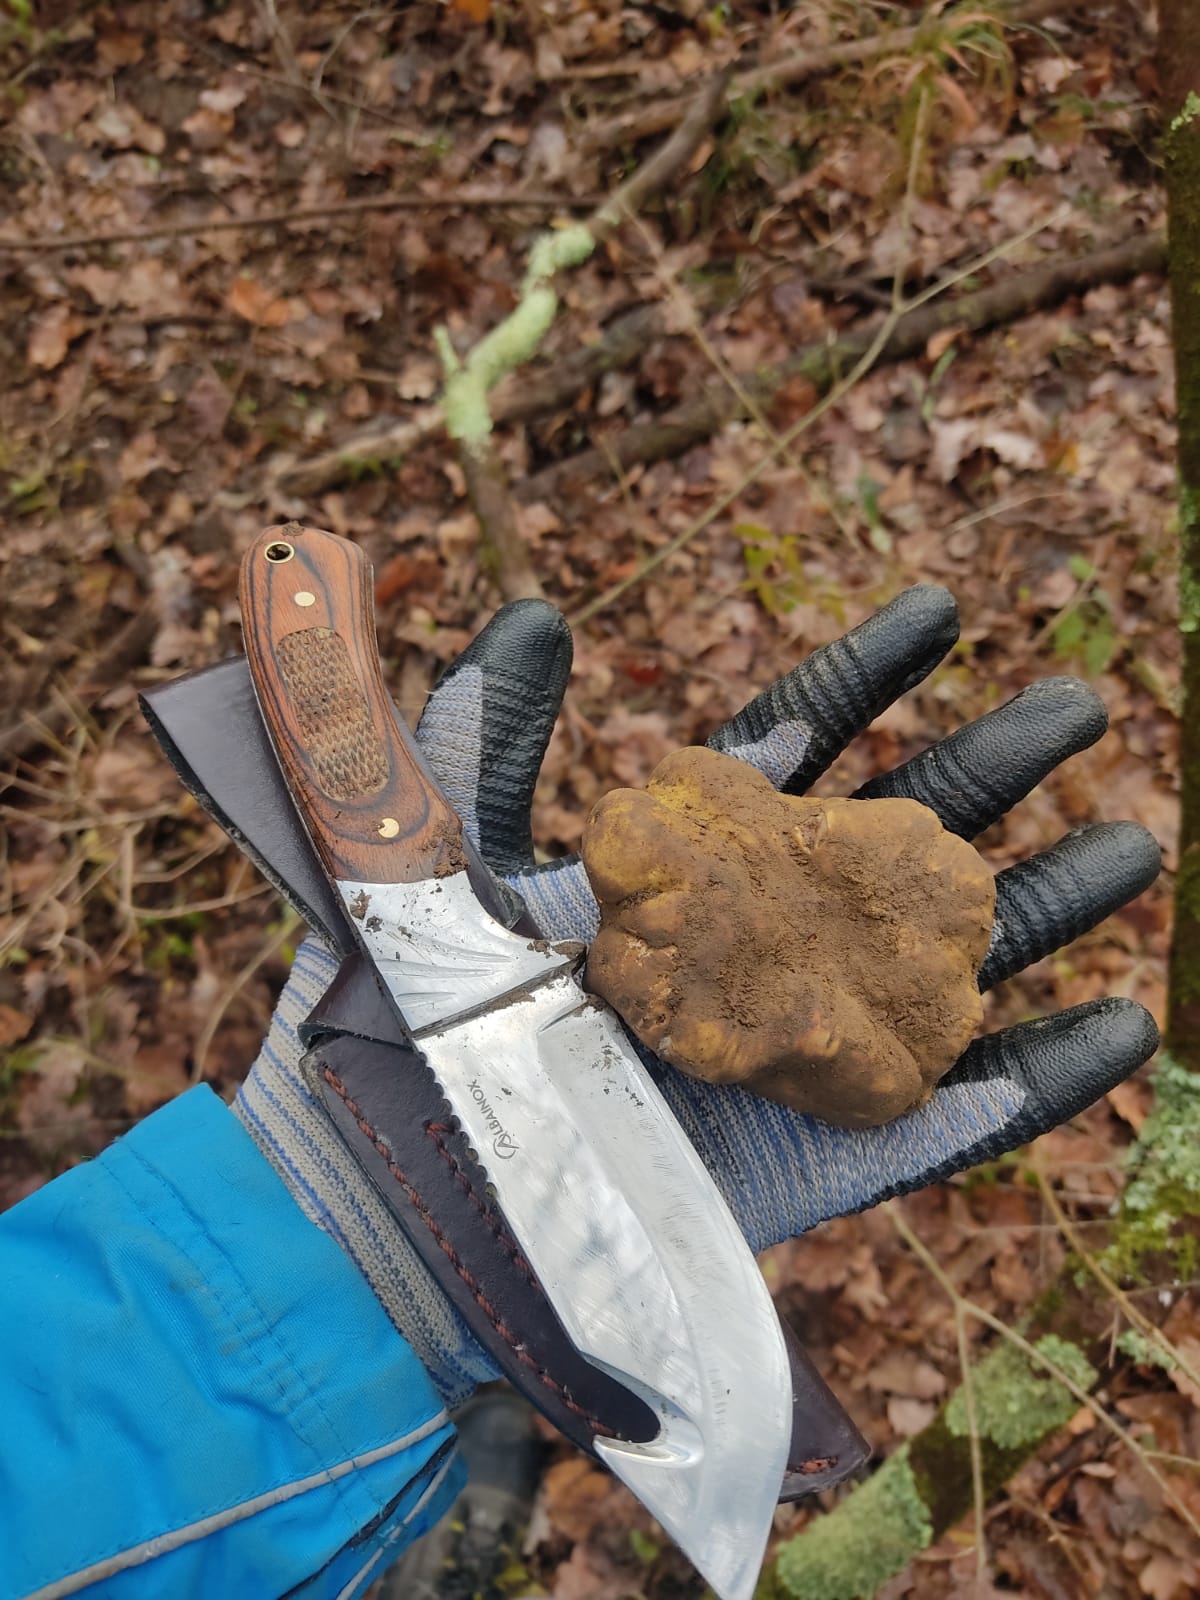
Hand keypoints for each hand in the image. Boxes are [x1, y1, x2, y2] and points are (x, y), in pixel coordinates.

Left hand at [413, 587, 1159, 1251]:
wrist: (401, 1185)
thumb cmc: (405, 1015)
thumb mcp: (436, 854)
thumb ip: (488, 738)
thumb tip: (532, 614)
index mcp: (681, 861)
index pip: (793, 747)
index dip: (867, 678)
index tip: (938, 610)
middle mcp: (752, 941)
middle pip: (894, 841)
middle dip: (990, 772)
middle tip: (1076, 705)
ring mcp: (794, 1045)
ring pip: (946, 966)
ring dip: (1045, 907)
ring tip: (1135, 843)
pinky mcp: (817, 1152)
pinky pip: (950, 1114)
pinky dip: (1039, 1078)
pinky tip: (1124, 1024)